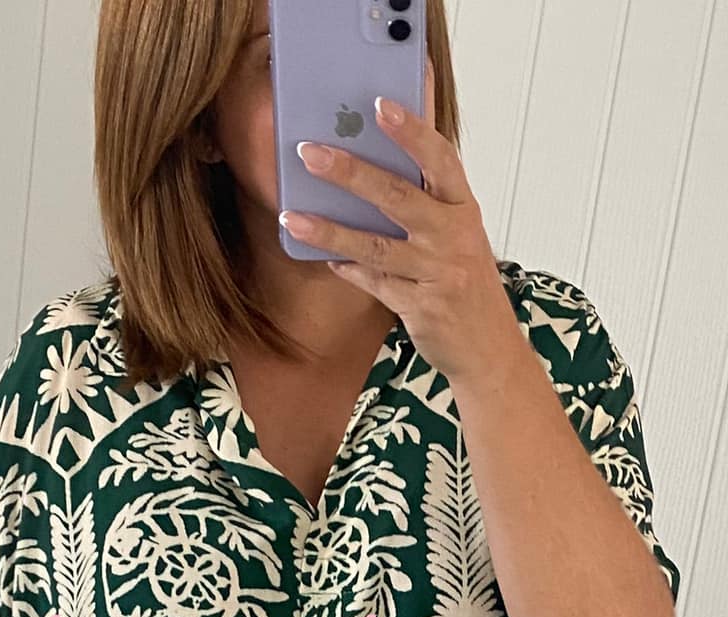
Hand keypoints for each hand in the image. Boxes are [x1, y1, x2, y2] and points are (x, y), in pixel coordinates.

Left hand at [282, 56, 520, 384]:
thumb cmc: (466, 283)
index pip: (440, 159)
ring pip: (375, 245)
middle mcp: (452, 237)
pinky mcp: (420, 307)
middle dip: (350, 172)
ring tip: (291, 216)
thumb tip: (377, 165)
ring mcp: (436, 273)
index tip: (379, 105)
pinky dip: (349, 269)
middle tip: (309, 153)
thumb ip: (428, 203)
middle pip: (396, 197)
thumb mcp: (458, 235)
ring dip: (329, 230)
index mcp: (464, 209)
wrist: (488, 347)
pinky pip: (375, 283)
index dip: (411, 131)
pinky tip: (325, 257)